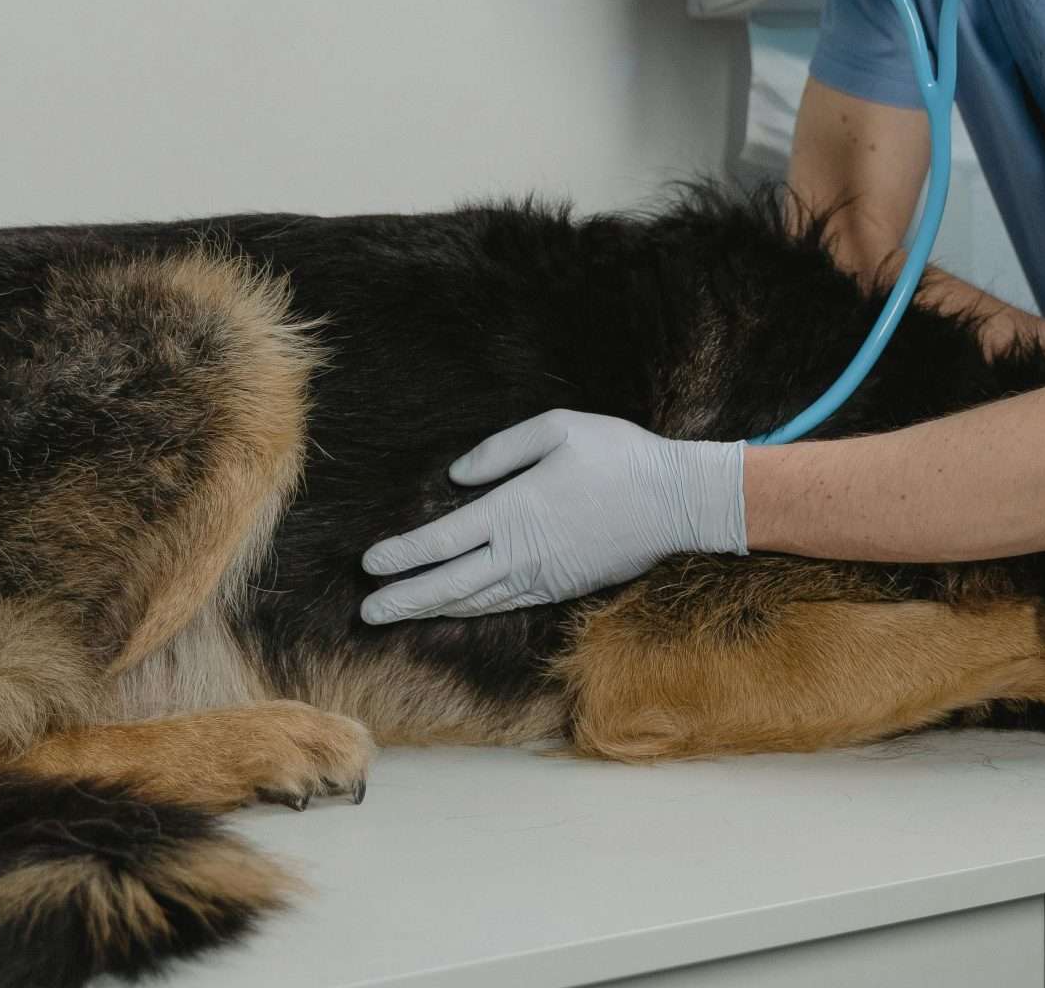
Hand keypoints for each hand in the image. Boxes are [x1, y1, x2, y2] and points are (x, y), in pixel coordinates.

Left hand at [359, 410, 746, 623]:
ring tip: (399, 615)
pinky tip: (457, 609)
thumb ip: (500, 452)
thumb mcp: (558, 429)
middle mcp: (521, 553)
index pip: (442, 542)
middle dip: (404, 598)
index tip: (369, 564)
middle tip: (368, 611)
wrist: (677, 501)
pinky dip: (473, 609)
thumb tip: (458, 477)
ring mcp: (542, 576)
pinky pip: (507, 604)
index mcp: (513, 511)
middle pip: (449, 584)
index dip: (402, 556)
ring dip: (432, 609)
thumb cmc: (619, 455)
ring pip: (475, 600)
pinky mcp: (563, 587)